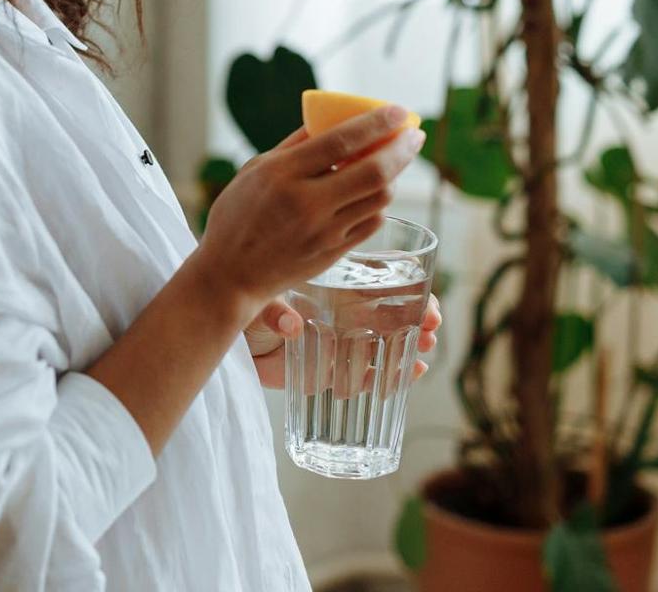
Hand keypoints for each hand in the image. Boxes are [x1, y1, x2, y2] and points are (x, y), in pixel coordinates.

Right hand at [196, 106, 425, 311]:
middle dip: (402, 149)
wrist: (230, 274)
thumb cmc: (237, 215)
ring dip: (394, 175)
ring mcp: (324, 231)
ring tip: (394, 160)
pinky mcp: (335, 253)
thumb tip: (330, 120)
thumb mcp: (255, 169)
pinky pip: (372, 222)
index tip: (399, 111)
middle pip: (373, 171)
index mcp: (282, 174)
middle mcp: (307, 202)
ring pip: (379, 198)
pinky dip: (379, 202)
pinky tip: (375, 191)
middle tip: (415, 134)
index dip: (376, 123)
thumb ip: (293, 145)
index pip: (341, 141)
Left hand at [244, 292, 441, 389]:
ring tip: (424, 350)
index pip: (378, 281)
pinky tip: (409, 373)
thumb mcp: (258, 297)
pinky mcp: (327, 370)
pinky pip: (363, 376)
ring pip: (384, 344)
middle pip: (391, 313)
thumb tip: (291, 326)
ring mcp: (338, 340)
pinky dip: (387, 376)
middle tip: (431, 327)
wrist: (226, 332)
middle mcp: (340, 310)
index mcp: (330, 283)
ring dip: (410, 346)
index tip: (424, 298)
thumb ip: (273, 310)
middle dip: (418, 319)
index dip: (407, 287)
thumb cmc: (245, 303)